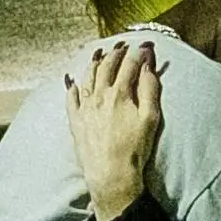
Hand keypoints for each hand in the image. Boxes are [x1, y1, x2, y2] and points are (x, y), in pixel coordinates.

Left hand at [68, 36, 164, 220]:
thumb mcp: (150, 118)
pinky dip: (72, 87)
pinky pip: (70, 99)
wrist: (111, 175)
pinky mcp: (75, 122)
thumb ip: (150, 89)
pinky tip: (73, 82)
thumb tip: (148, 66)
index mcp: (119, 93)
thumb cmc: (134, 150)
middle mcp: (99, 96)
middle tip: (122, 46)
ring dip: (94, 63)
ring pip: (87, 77)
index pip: (130, 65)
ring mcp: (85, 108)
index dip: (139, 53)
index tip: (145, 45)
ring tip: (98, 55)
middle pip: (107, 67)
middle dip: (116, 53)